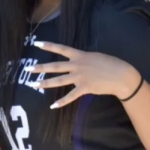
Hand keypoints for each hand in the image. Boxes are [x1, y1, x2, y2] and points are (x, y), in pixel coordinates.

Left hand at [26, 41, 141, 108]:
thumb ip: (83, 59)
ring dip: (46, 83)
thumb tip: (76, 61)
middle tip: (28, 69)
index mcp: (80, 55)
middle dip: (41, 67)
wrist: (121, 75)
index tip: (36, 44)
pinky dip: (61, 102)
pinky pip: (70, 96)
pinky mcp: (85, 88)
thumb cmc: (111, 64)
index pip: (61, 48)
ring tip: (34, 85)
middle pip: (55, 66)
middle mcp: (77, 65)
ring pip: (59, 80)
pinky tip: (52, 106)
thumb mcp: (95, 56)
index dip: (48, 46)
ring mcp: (80, 77)